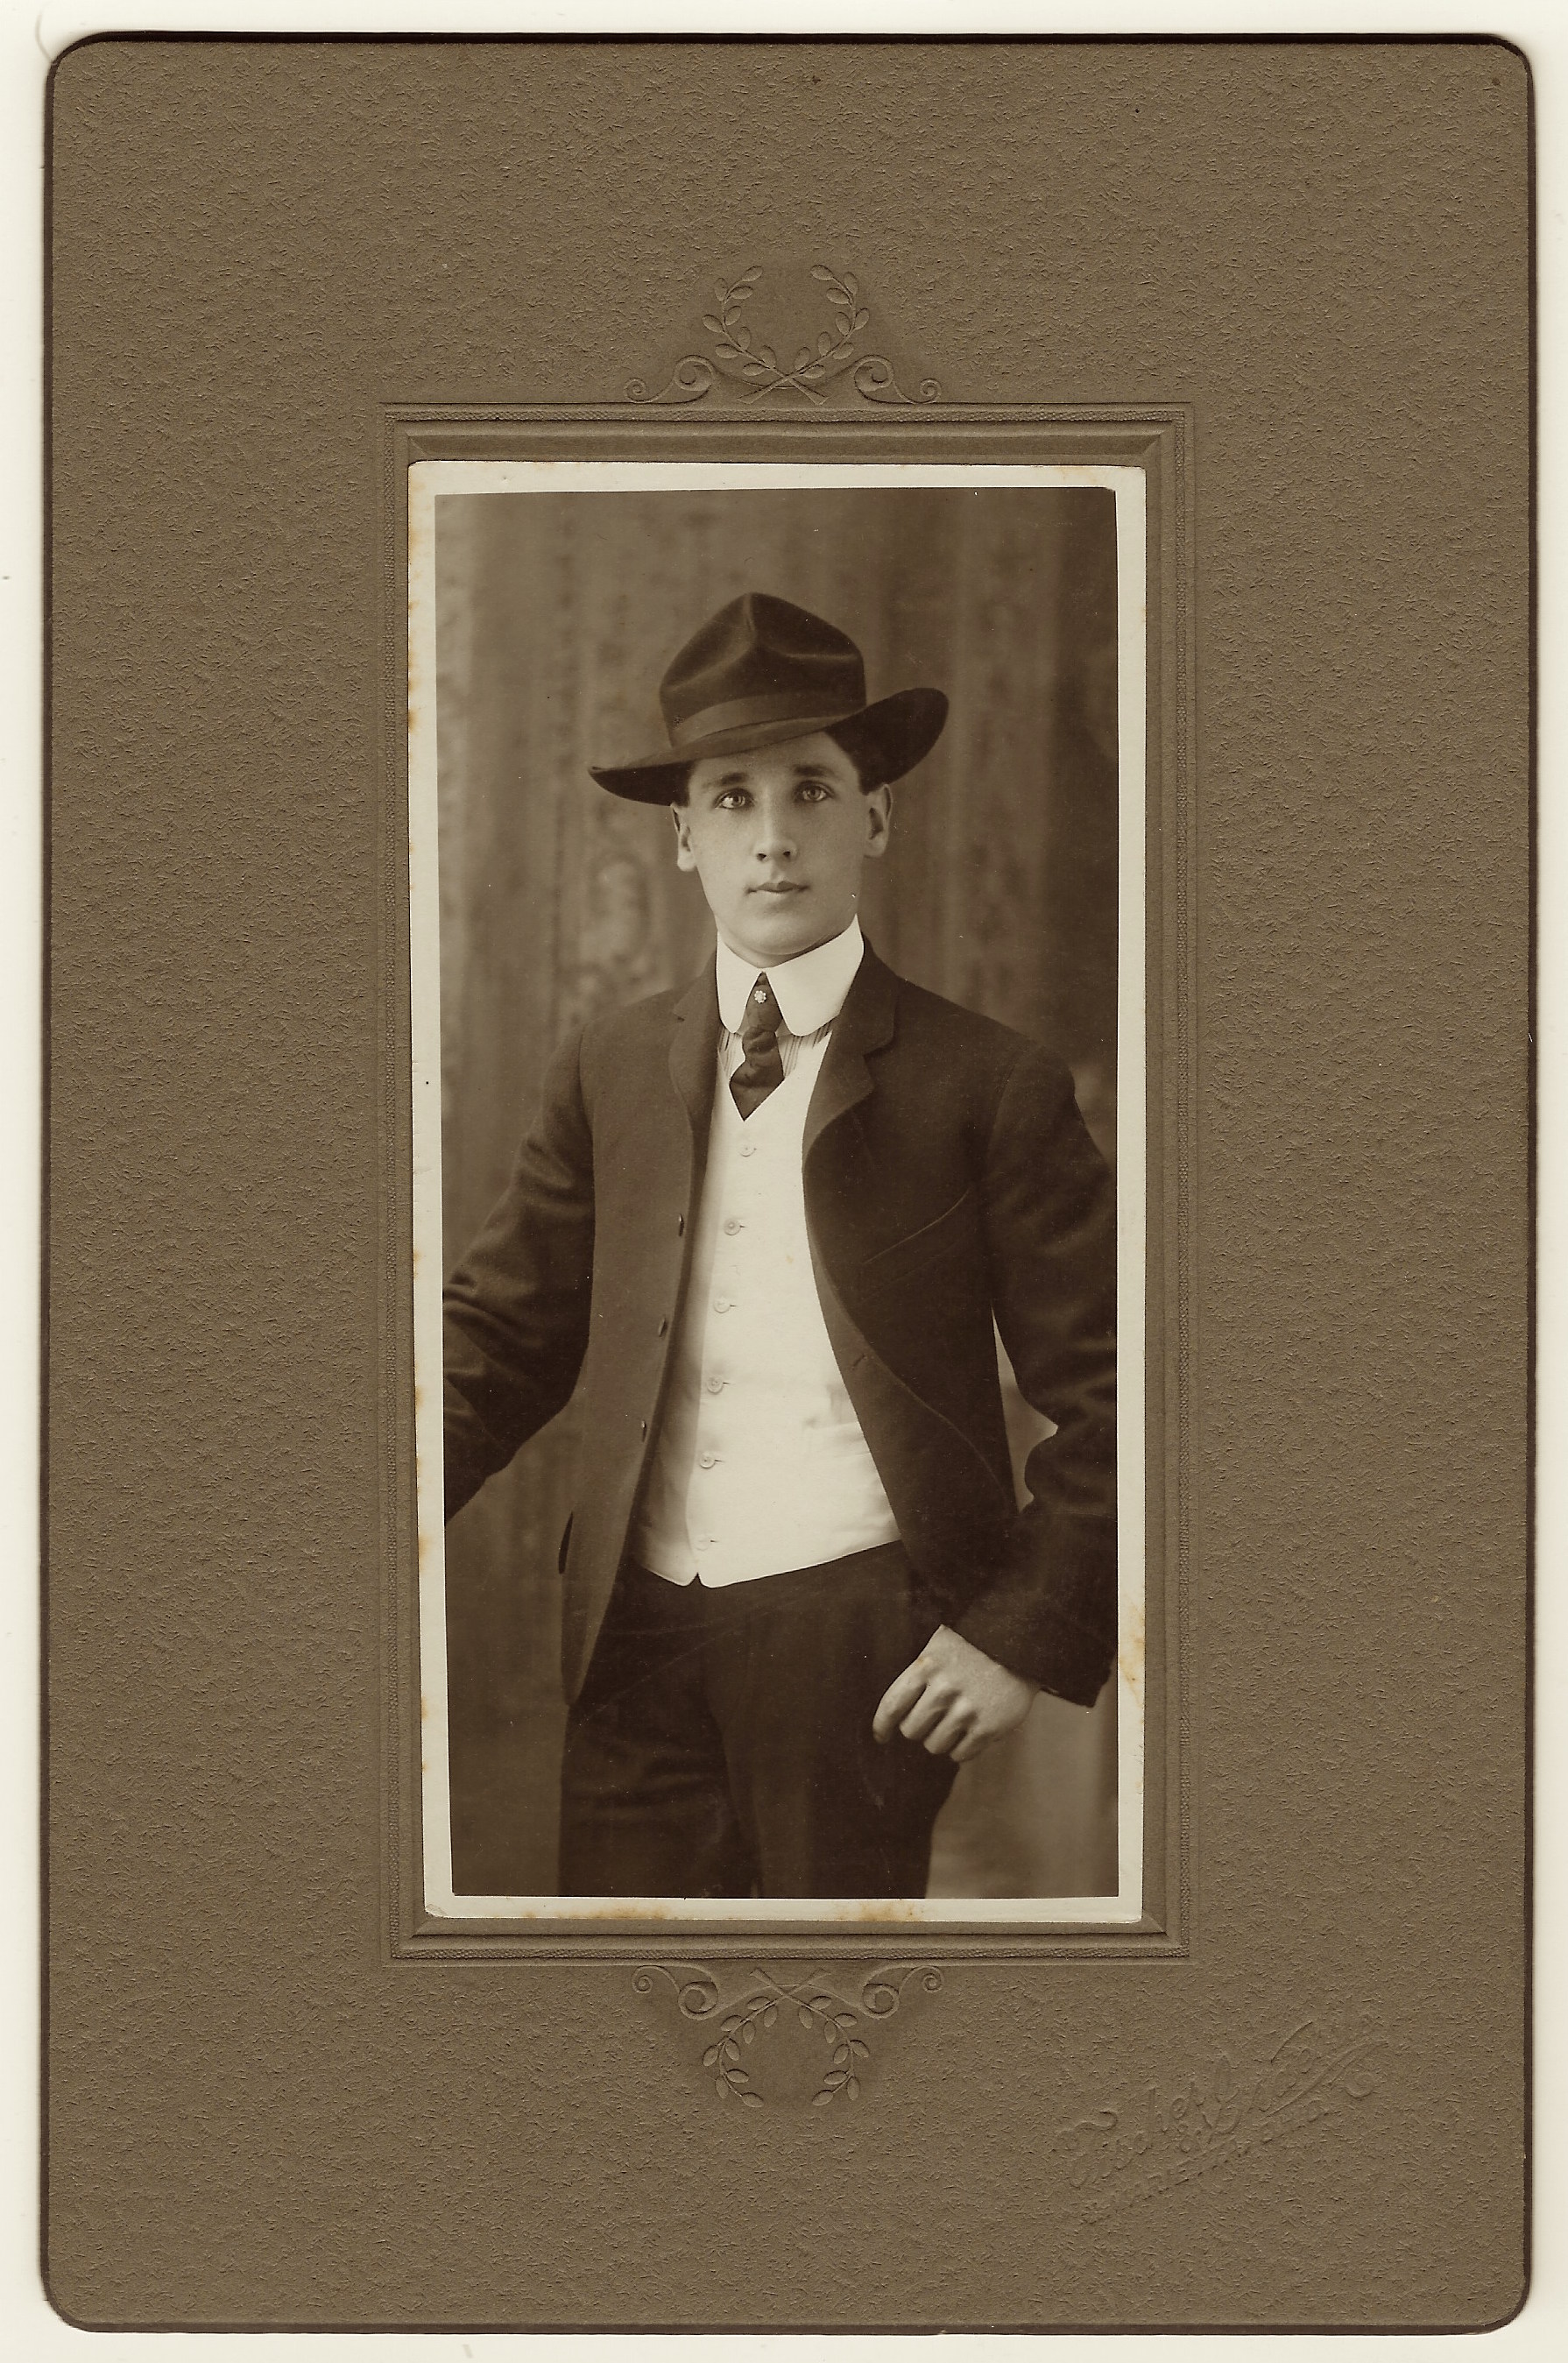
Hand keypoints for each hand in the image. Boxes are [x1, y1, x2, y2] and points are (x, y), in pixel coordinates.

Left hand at [872, 1625, 1037, 1763]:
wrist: (1022, 1642)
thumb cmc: (976, 1643)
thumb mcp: (940, 1646)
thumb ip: (920, 1674)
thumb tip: (899, 1711)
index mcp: (926, 1667)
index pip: (892, 1705)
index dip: (881, 1726)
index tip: (881, 1736)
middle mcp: (943, 1690)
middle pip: (911, 1730)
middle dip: (918, 1728)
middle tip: (931, 1720)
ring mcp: (966, 1710)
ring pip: (935, 1745)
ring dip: (940, 1739)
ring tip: (953, 1724)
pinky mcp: (988, 1727)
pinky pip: (961, 1754)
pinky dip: (961, 1749)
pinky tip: (968, 1734)